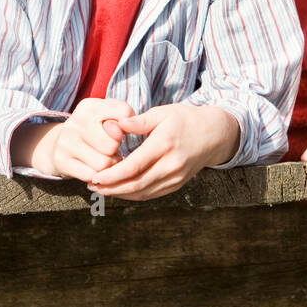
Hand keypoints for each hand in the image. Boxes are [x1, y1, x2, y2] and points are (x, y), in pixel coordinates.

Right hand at [31, 97, 135, 180]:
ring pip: (104, 163)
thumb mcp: (108, 116)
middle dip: (115, 149)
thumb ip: (123, 116)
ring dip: (107, 164)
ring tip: (101, 157)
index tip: (119, 129)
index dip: (128, 126)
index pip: (124, 113)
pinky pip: (92, 175)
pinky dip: (97, 176)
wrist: (59, 145)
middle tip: (107, 148)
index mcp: (89, 106)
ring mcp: (65, 141)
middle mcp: (75, 121)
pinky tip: (92, 167)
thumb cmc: (94, 131)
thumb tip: (122, 130)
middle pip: (113, 144)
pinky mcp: (61, 160)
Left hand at [87, 103, 238, 199]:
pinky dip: (134, 194)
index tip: (94, 176)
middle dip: (111, 188)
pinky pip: (152, 194)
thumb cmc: (186, 119)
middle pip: (136, 184)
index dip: (112, 175)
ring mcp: (176, 177)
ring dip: (120, 194)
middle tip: (91, 185)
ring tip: (101, 189)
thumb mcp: (163, 112)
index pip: (134, 166)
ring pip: (143, 193)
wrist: (215, 134)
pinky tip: (120, 190)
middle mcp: (171, 165)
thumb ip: (139, 121)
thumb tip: (115, 124)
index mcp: (165, 144)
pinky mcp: (177, 184)